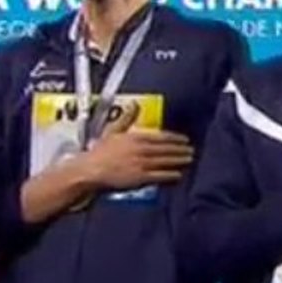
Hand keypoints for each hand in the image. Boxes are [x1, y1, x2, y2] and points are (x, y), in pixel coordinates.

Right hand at [66, 101, 194, 190]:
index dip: (175, 138)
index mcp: (136, 137)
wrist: (90, 170)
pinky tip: (178, 174)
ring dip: (179, 160)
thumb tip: (134, 104)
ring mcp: (142, 164)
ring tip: (189, 159)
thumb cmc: (99, 152)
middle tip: (191, 150)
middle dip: (180, 149)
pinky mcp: (140, 177)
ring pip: (165, 161)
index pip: (161, 136)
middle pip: (166, 149)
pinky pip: (159, 175)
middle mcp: (141, 149)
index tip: (184, 139)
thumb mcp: (112, 130)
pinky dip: (170, 175)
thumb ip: (126, 117)